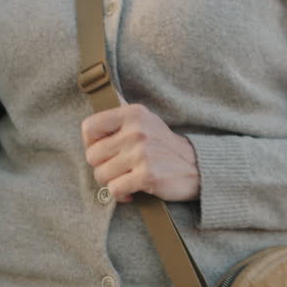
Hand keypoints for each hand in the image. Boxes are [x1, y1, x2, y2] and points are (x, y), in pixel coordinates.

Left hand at [82, 103, 199, 203]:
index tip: (103, 151)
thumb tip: (108, 91)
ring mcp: (142, 153)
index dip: (90, 144)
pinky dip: (121, 195)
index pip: (89, 127)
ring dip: (111, 182)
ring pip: (101, 175)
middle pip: (92, 156)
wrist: (197, 167)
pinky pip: (115, 190)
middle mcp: (136, 131)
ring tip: (126, 179)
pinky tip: (131, 191)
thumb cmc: (164, 146)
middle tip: (118, 169)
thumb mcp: (146, 121)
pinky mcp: (148, 175)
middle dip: (102, 167)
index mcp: (133, 114)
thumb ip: (123, 111)